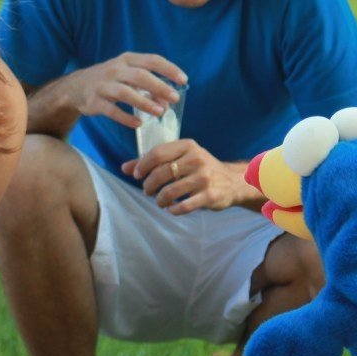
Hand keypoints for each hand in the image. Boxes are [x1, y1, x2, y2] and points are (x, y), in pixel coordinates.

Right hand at [69, 52, 186, 127]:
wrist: (75, 88)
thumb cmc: (110, 81)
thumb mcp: (128, 77)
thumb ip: (148, 87)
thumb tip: (168, 102)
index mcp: (127, 59)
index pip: (151, 60)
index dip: (169, 69)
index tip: (183, 79)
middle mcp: (115, 69)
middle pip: (140, 76)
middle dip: (159, 86)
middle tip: (175, 98)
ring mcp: (103, 85)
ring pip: (126, 92)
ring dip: (144, 102)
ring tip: (160, 112)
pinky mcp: (94, 101)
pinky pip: (111, 110)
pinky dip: (125, 117)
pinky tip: (138, 123)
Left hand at [120, 138, 242, 213]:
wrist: (232, 181)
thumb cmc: (200, 168)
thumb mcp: (180, 159)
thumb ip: (153, 162)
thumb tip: (124, 168)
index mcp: (188, 146)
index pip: (158, 153)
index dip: (142, 165)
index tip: (137, 175)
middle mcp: (197, 159)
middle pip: (161, 173)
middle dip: (149, 185)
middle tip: (148, 191)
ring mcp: (204, 178)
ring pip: (170, 191)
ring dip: (160, 199)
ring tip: (160, 201)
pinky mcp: (209, 195)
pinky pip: (183, 206)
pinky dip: (173, 209)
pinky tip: (171, 209)